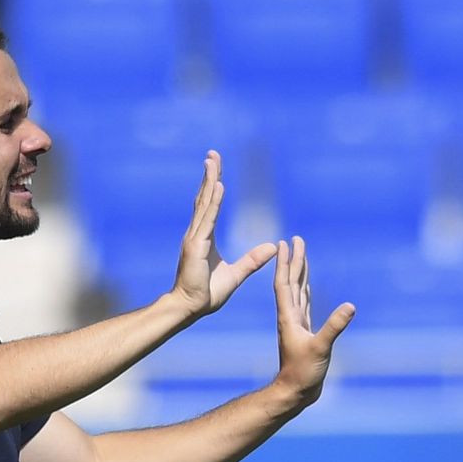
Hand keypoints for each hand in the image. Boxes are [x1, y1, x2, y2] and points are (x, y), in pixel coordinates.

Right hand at [171, 150, 277, 318]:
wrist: (190, 308)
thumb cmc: (206, 294)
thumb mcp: (236, 275)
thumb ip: (253, 260)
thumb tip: (272, 247)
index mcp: (204, 238)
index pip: (209, 206)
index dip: (212, 185)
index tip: (215, 166)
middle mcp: (196, 233)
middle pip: (204, 198)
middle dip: (209, 175)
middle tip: (212, 153)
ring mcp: (194, 238)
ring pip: (204, 204)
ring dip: (209, 181)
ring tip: (213, 161)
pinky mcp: (196, 246)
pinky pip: (208, 220)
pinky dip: (213, 202)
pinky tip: (218, 186)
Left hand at [273, 236, 354, 405]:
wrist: (295, 391)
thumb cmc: (303, 372)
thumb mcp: (320, 348)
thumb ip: (334, 327)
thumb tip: (351, 306)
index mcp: (289, 317)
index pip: (284, 283)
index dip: (284, 263)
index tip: (284, 243)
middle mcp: (290, 316)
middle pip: (291, 281)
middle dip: (293, 260)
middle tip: (295, 239)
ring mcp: (297, 322)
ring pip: (298, 290)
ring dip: (299, 271)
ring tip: (300, 254)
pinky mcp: (305, 331)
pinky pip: (305, 304)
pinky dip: (306, 290)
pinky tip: (307, 285)